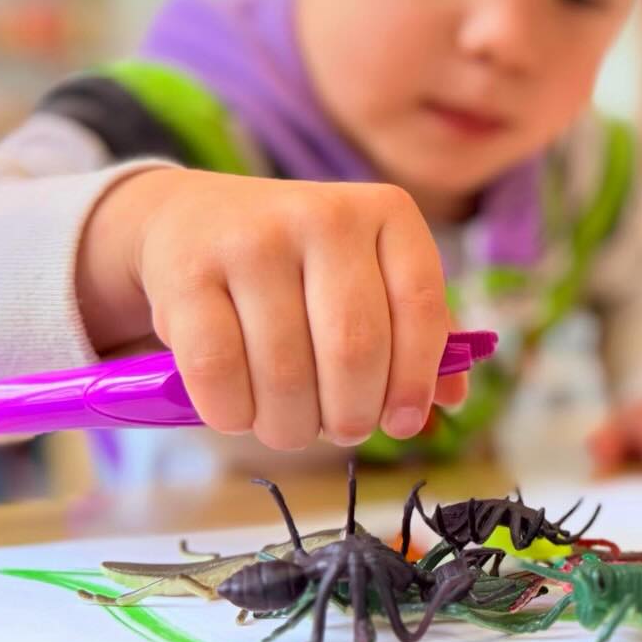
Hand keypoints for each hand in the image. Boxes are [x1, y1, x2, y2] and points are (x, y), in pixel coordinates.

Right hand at [76, 168, 465, 448]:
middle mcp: (324, 214)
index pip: (420, 306)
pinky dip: (233, 414)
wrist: (190, 219)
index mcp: (387, 212)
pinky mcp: (188, 272)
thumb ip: (417, 331)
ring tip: (288, 424)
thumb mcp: (369, 276)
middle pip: (355, 350)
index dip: (415, 380)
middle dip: (352, 415)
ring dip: (290, 426)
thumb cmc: (300, 266)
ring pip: (287, 373)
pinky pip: (219, 372)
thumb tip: (452, 395)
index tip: (402, 422)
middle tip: (340, 429)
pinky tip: (238, 412)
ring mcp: (252, 238)